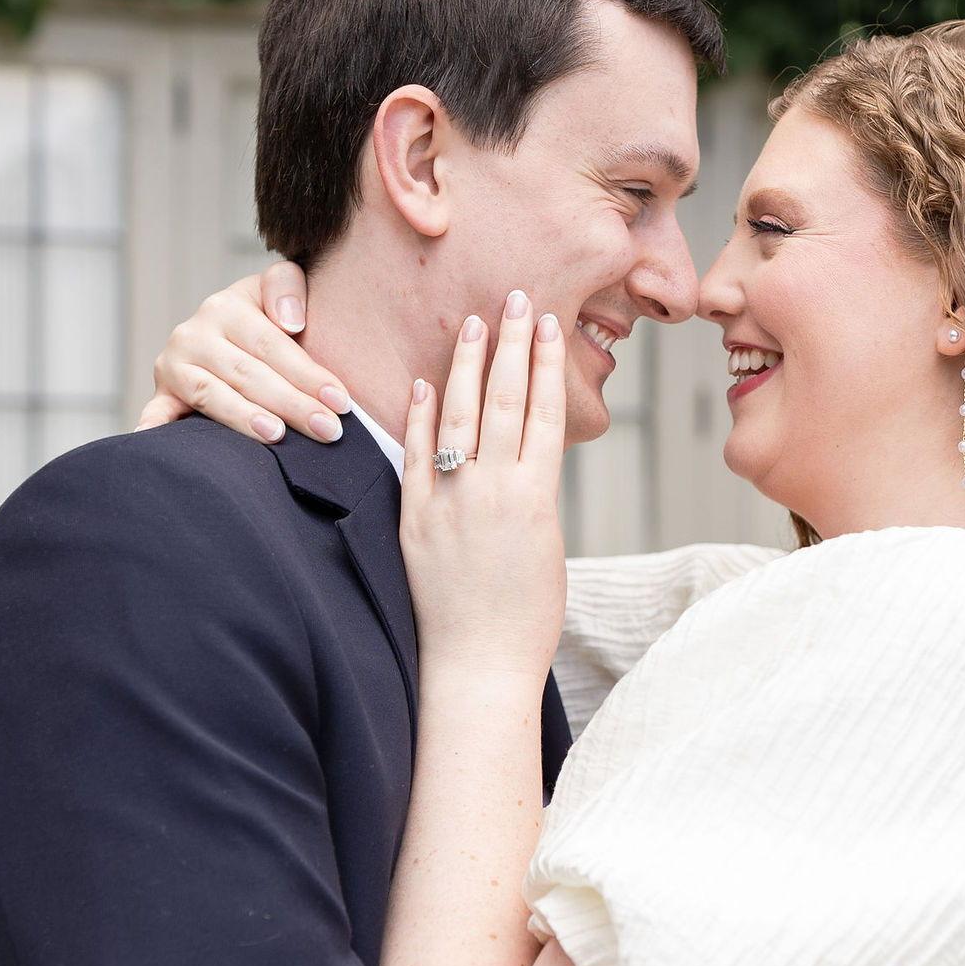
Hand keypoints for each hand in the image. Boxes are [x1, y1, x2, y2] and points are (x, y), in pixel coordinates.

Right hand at [134, 262, 343, 443]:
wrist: (226, 328)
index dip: (307, 374)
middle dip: (291, 405)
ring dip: (243, 418)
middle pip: (247, 374)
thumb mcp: (278, 287)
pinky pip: (157, 413)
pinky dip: (157, 428)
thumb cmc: (266, 316)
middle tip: (327, 430)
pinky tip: (160, 441)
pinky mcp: (162, 393)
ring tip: (277, 436)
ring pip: (212, 396)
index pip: (271, 345)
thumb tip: (290, 323)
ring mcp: (172, 365)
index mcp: (225, 307)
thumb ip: (287, 287)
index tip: (340, 401)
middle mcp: (193, 334)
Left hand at [397, 297, 567, 686]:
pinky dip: (422, 416)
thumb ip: (534, 496)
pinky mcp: (416, 520)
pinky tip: (427, 382)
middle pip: (504, 401)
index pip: (543, 412)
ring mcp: (452, 502)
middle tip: (516, 299)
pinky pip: (417, 456)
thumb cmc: (525, 618)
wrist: (480, 666)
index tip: (548, 323)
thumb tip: (525, 457)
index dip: (546, 363)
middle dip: (511, 345)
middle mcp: (495, 491)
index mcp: (538, 498)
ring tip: (475, 323)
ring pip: (461, 417)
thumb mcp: (547, 547)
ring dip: (467, 365)